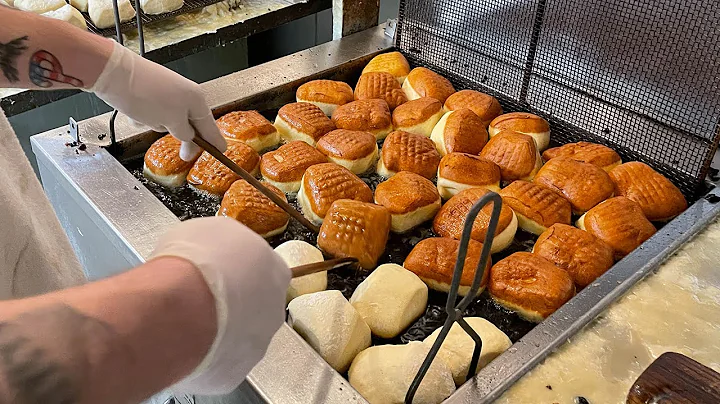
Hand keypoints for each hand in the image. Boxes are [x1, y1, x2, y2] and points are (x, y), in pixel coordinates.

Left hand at [90, 41, 225, 160]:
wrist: (114, 73)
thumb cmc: (146, 95)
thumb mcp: (172, 122)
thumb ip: (185, 134)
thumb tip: (189, 139)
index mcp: (196, 99)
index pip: (210, 127)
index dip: (214, 142)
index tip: (221, 151)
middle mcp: (185, 94)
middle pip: (191, 124)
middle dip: (182, 136)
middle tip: (184, 155)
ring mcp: (168, 92)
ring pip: (171, 120)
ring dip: (160, 126)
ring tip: (148, 120)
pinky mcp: (151, 92)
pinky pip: (155, 113)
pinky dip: (147, 117)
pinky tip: (138, 114)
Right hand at [149, 217, 290, 393]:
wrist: (180, 307)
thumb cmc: (194, 265)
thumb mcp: (210, 230)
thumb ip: (224, 242)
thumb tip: (215, 244)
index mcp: (275, 270)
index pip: (266, 270)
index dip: (239, 270)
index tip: (220, 270)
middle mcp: (273, 309)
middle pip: (254, 305)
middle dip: (231, 302)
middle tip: (202, 297)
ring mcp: (256, 344)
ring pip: (238, 336)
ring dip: (218, 330)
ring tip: (188, 320)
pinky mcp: (234, 371)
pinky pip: (218, 362)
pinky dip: (203, 355)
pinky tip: (184, 342)